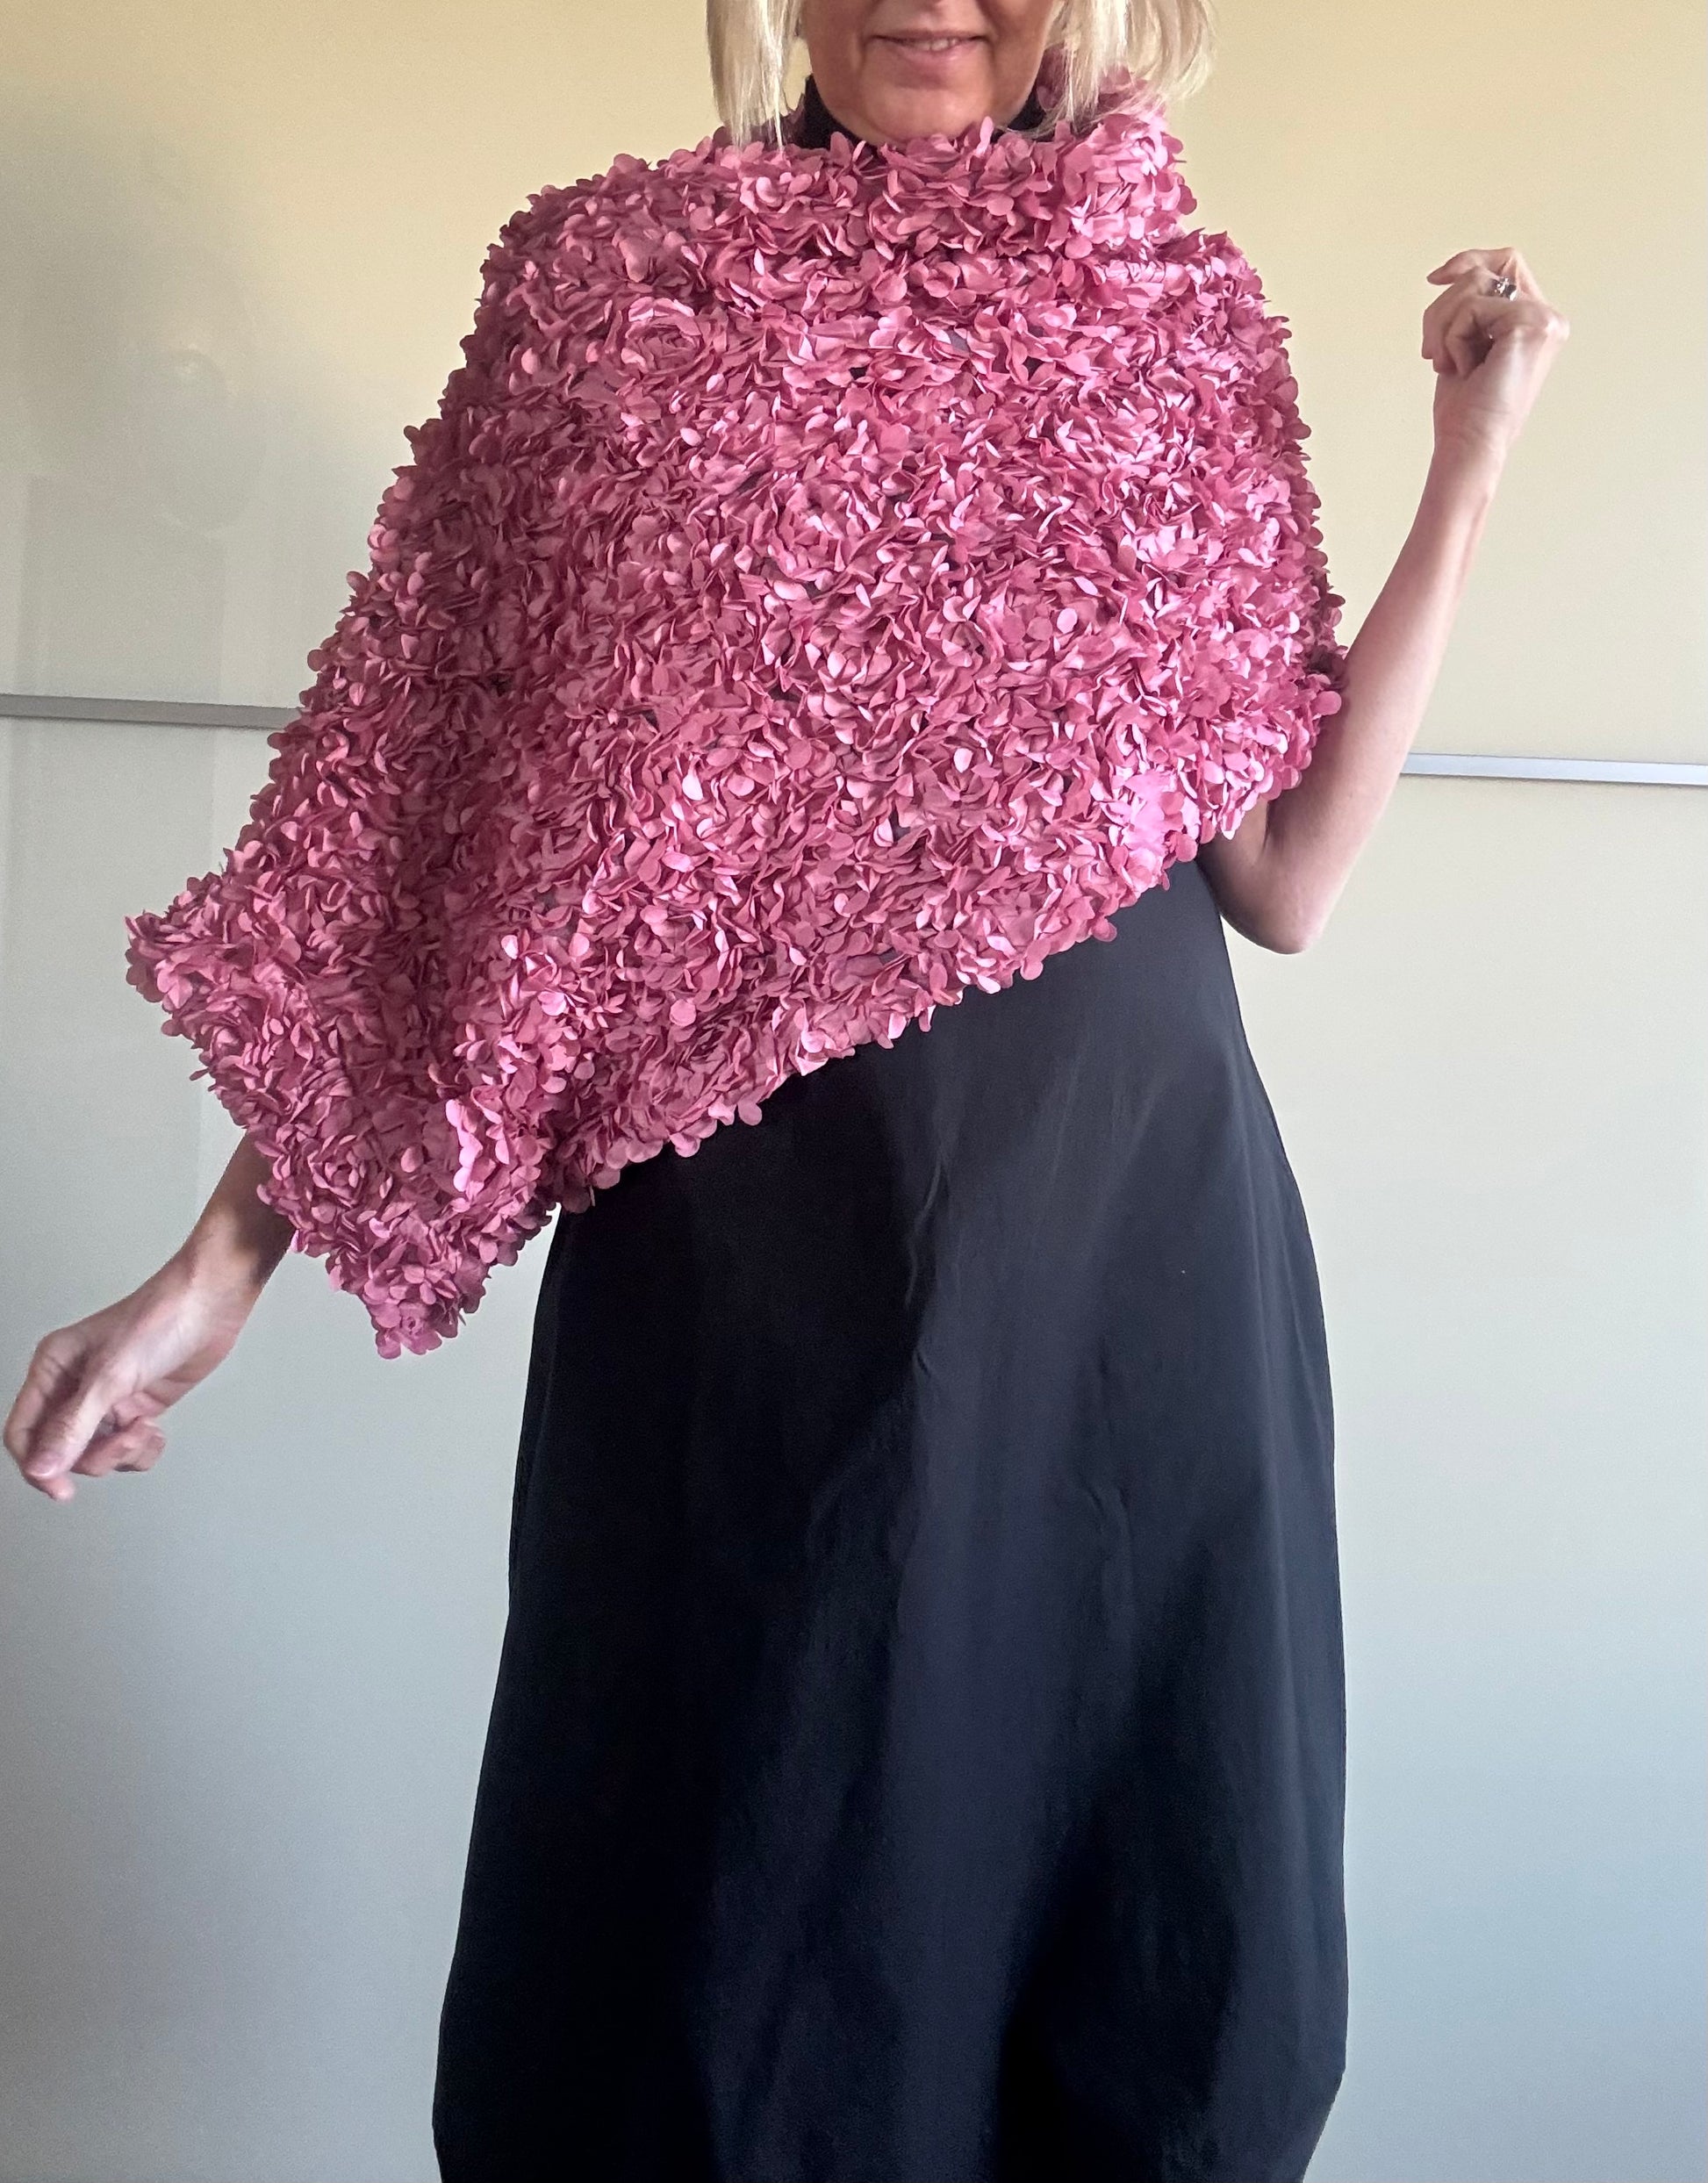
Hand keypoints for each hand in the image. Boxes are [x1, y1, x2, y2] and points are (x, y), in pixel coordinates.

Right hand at [4, 1250, 263, 1502]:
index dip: (36, 1465)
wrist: (212, 1304)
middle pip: (62, 1450)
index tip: (60, 1490)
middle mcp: (75, 1386)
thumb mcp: (111, 1376)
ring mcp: (107, 1399)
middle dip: (95, 1454)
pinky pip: (127, 1449)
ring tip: (144, 1429)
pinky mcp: (136, 1406)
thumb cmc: (160, 1318)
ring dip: (122, 1452)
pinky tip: (154, 1430)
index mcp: (53, 1369)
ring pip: (96, 1453)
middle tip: (124, 1439)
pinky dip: (141, 1449)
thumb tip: (42, 1468)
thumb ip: (73, 1426)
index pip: (24, 1431)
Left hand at [1422, 246, 1569, 471]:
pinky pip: (1473, 307)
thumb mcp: (1464, 345)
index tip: (1434, 278)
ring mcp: (1545, 319)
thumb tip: (1453, 270)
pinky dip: (1453, 338)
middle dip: (1443, 306)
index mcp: (1536, 321)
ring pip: (1474, 283)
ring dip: (1442, 326)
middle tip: (1432, 351)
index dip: (1469, 260)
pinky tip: (1462, 369)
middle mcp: (1548, 316)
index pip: (1507, 262)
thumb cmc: (1464, 410)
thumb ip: (1470, 308)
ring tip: (1446, 364)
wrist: (1470, 447)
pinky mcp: (1532, 324)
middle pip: (1485, 270)